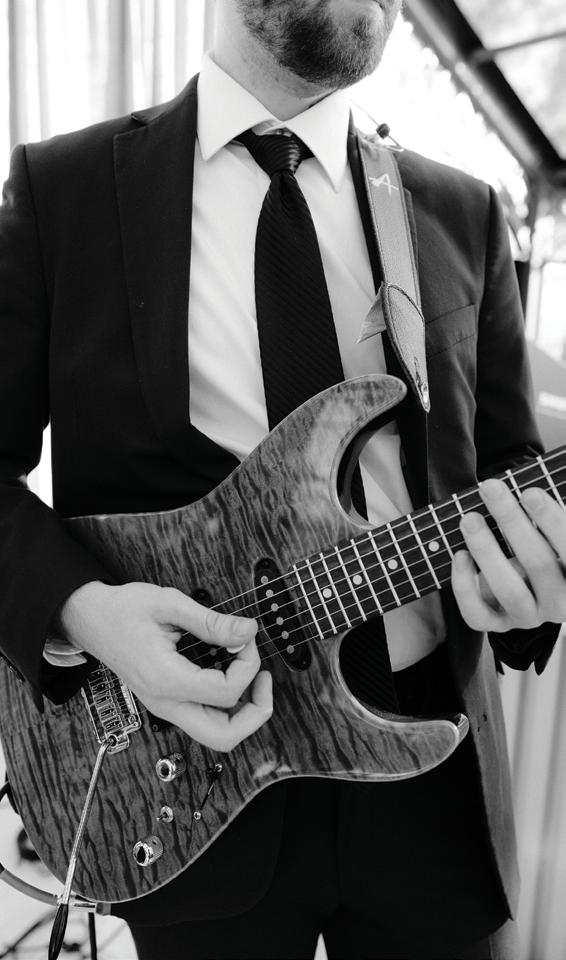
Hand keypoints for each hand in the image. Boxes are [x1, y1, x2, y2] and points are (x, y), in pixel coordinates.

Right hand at [57, 581, 271, 750]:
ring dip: (243, 713)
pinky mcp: (167, 702)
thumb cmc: (122, 610)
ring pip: (216, 735)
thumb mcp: (168, 604)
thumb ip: (211, 621)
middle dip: (256, 712)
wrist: (88, 619)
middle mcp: (165, 703)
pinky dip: (227, 706)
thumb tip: (248, 631)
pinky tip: (231, 675)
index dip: (248, 664)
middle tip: (264, 679)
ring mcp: (164, 707)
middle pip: (224, 736)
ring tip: (252, 678)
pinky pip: (205, 719)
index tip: (245, 636)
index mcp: (165, 679)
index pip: (225, 692)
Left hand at [451, 479, 565, 631]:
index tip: (529, 491)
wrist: (537, 589)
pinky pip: (478, 615)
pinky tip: (459, 555)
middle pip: (539, 564)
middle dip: (512, 522)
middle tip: (491, 489)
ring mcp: (530, 616)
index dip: (552, 521)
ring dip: (486, 551)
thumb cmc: (549, 544)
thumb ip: (549, 517)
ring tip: (469, 519)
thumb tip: (530, 487)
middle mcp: (561, 602)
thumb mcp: (554, 532)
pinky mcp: (499, 624)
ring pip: (509, 590)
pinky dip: (464, 586)